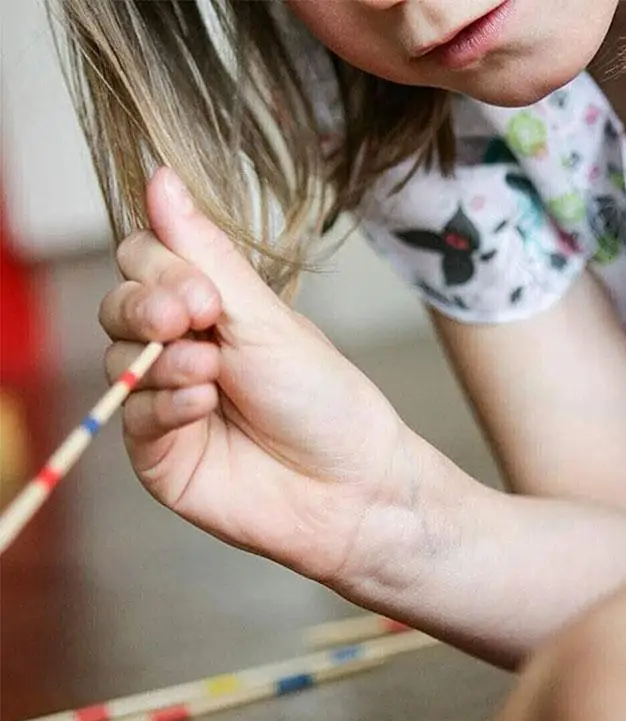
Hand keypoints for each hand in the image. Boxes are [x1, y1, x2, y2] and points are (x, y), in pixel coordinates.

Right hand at [101, 167, 413, 587]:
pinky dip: (164, 406)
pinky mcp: (158, 452)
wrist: (350, 485)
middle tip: (192, 319)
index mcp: (211, 309)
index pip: (144, 259)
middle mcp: (181, 348)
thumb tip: (158, 172)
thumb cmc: (323, 399)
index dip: (158, 268)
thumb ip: (206, 254)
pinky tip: (204, 406)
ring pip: (117, 359)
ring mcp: (166, 401)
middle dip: (147, 307)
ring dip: (163, 360)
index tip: (205, 296)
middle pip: (118, 303)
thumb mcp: (266, 319)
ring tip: (214, 373)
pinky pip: (131, 417)